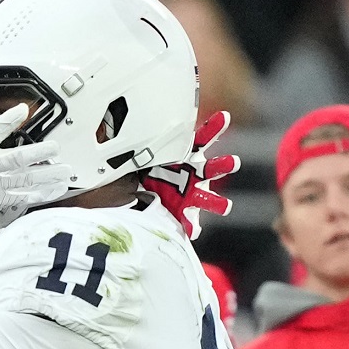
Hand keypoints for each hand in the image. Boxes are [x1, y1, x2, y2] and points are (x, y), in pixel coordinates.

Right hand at [0, 77, 70, 229]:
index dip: (8, 119)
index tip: (23, 109)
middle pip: (17, 159)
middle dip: (39, 153)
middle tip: (57, 147)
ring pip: (25, 179)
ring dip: (47, 175)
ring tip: (66, 170)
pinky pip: (23, 197)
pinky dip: (41, 194)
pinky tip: (56, 189)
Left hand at [140, 110, 239, 239]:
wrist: (146, 186)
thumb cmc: (149, 163)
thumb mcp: (142, 148)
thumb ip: (135, 136)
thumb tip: (116, 118)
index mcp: (185, 154)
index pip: (202, 138)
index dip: (214, 128)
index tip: (225, 117)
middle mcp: (194, 173)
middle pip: (211, 169)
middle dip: (222, 166)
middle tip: (233, 163)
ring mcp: (191, 194)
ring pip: (207, 198)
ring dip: (217, 202)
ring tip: (225, 207)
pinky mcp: (185, 210)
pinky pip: (190, 221)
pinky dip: (190, 225)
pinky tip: (192, 231)